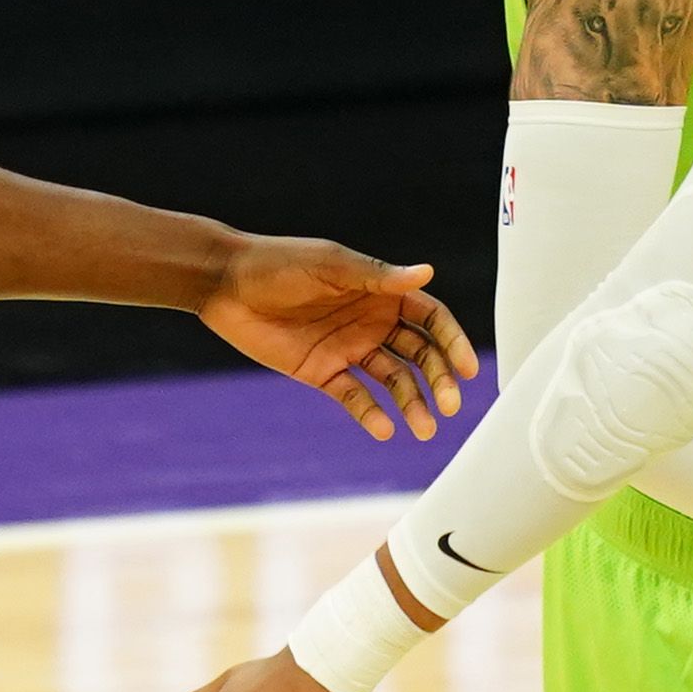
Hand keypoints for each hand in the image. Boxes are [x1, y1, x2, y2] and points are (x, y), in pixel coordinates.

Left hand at [200, 238, 478, 441]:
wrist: (225, 284)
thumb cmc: (280, 263)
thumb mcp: (331, 265)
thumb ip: (378, 276)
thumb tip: (427, 271)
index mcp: (381, 292)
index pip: (431, 319)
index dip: (451, 342)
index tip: (467, 369)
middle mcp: (372, 322)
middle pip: (419, 354)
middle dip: (438, 379)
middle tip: (449, 405)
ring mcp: (349, 349)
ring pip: (393, 380)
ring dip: (411, 403)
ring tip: (424, 428)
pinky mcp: (323, 372)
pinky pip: (354, 397)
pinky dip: (371, 413)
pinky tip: (385, 428)